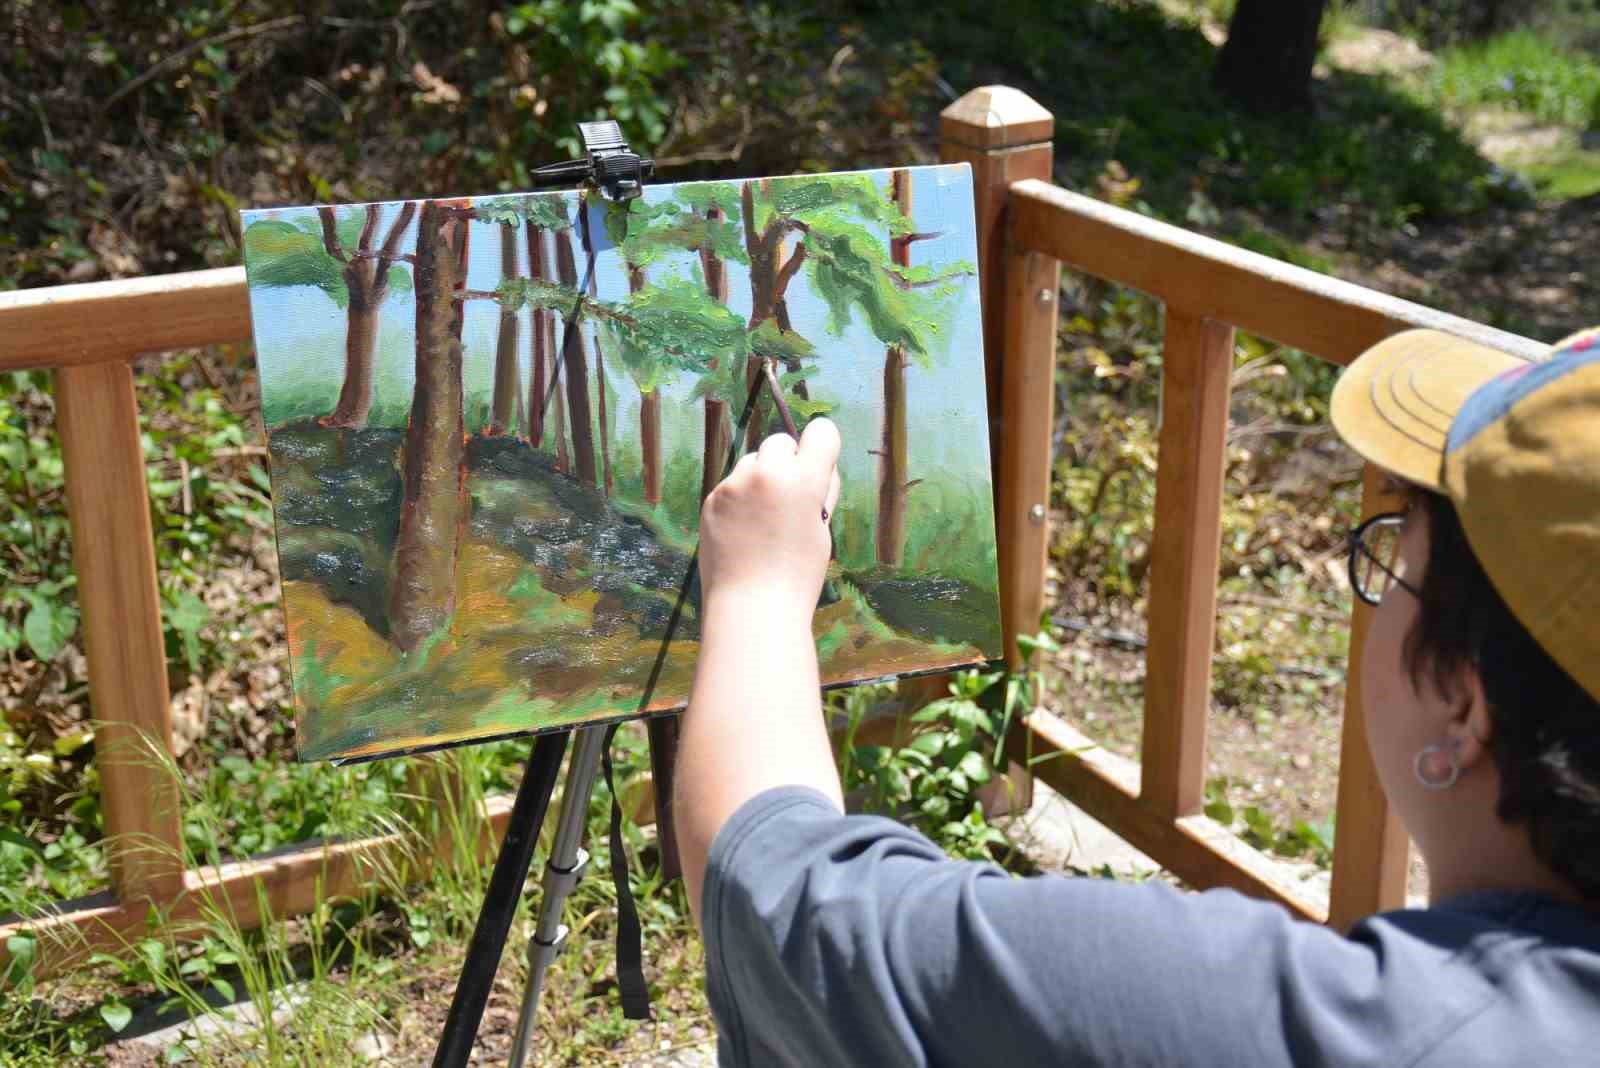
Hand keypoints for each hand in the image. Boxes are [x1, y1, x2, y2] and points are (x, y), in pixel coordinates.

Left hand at [698, 417, 841, 613]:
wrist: (751, 606)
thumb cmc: (797, 574)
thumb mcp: (822, 530)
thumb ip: (821, 492)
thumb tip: (819, 468)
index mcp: (804, 480)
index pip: (822, 432)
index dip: (823, 446)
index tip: (819, 463)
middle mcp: (767, 472)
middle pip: (781, 442)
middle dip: (788, 462)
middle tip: (789, 498)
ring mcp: (734, 484)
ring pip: (752, 462)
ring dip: (760, 478)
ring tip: (763, 520)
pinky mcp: (711, 498)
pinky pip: (731, 485)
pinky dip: (739, 499)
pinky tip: (743, 531)